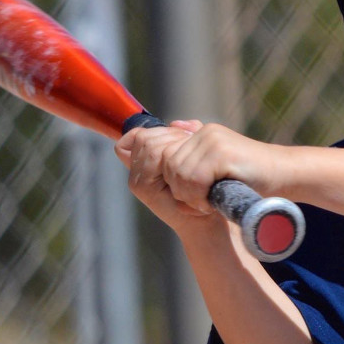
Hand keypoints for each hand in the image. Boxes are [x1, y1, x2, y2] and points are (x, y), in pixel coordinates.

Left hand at [115, 120, 283, 225]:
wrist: (286, 177)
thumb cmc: (254, 179)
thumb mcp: (220, 167)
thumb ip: (197, 153)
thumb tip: (171, 129)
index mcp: (200, 134)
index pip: (164, 155)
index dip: (171, 180)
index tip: (190, 198)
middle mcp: (204, 133)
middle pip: (168, 166)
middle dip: (179, 191)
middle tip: (199, 204)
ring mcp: (213, 140)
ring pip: (178, 173)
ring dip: (190, 196)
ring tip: (208, 203)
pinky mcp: (222, 152)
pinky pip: (193, 179)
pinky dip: (199, 197)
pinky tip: (213, 202)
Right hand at [115, 121, 215, 235]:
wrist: (208, 220)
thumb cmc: (205, 188)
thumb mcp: (195, 155)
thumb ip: (185, 135)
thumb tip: (177, 123)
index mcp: (143, 164)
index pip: (138, 134)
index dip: (162, 132)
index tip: (184, 140)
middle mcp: (135, 173)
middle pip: (144, 136)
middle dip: (170, 137)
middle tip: (191, 149)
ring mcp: (137, 181)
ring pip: (149, 143)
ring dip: (173, 145)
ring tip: (190, 159)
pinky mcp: (142, 188)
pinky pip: (154, 154)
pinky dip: (172, 153)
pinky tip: (186, 166)